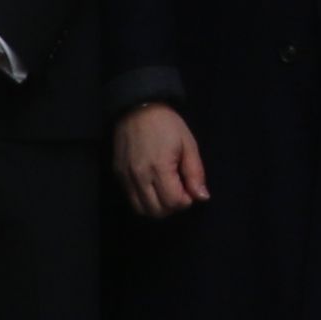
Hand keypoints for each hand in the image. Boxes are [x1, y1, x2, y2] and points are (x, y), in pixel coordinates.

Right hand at [113, 101, 209, 215]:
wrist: (137, 108)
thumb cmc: (167, 125)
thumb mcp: (188, 144)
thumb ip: (195, 173)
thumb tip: (202, 197)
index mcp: (159, 168)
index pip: (173, 202)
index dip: (186, 201)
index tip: (190, 189)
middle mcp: (139, 177)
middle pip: (157, 211)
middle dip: (172, 207)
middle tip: (179, 192)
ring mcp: (126, 178)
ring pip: (142, 210)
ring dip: (158, 208)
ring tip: (166, 192)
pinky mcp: (118, 175)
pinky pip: (131, 200)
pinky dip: (144, 201)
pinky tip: (153, 188)